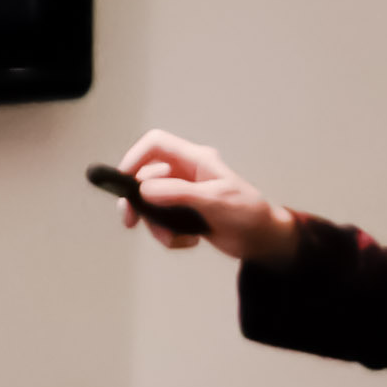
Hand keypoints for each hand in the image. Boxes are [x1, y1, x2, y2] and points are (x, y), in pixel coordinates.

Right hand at [107, 130, 298, 261]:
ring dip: (157, 225)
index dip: (135, 157)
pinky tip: (190, 241)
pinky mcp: (184, 214)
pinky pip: (162, 221)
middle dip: (138, 202)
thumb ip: (180, 193)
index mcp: (196, 160)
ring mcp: (184, 194)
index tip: (123, 181)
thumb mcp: (215, 200)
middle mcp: (186, 173)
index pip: (156, 145)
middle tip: (130, 221)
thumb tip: (146, 189)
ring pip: (151, 204)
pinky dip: (169, 235)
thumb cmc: (249, 213)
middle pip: (145, 177)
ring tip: (175, 239)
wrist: (263, 240)